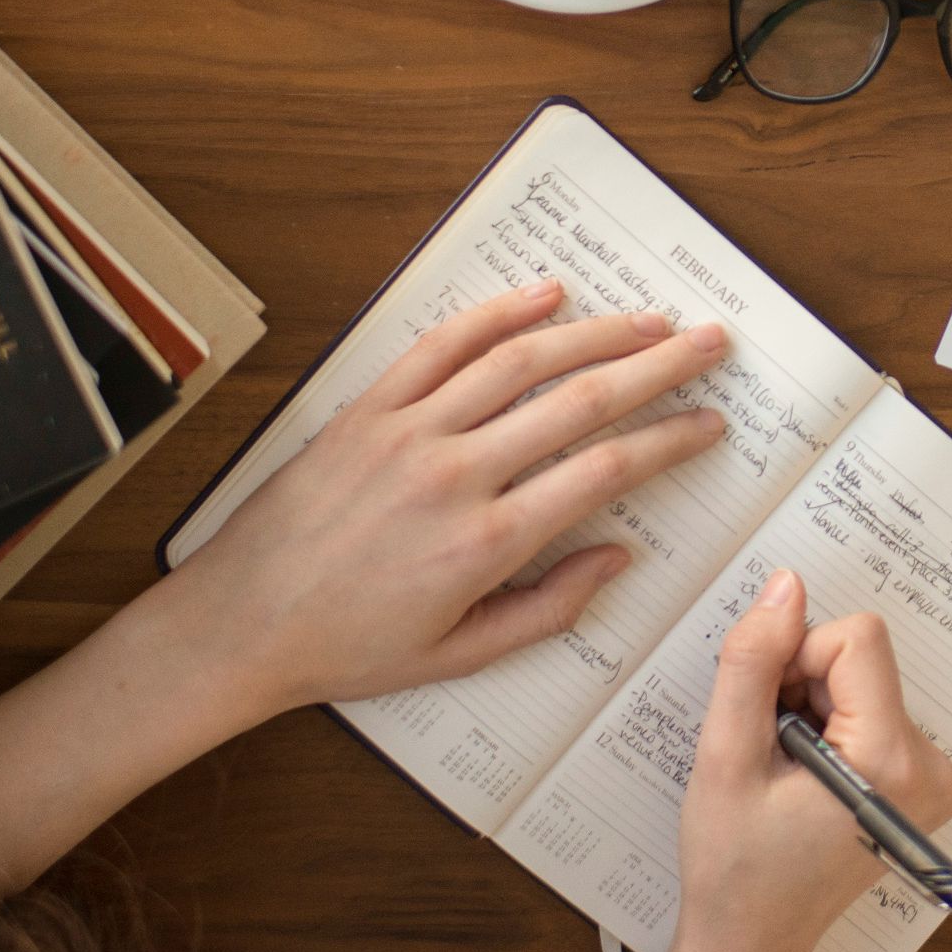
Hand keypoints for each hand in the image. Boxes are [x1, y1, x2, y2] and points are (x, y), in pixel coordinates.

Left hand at [169, 278, 725, 710]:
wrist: (241, 622)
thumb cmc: (349, 647)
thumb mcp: (460, 655)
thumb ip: (548, 609)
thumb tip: (618, 558)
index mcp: (486, 542)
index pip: (605, 471)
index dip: (670, 440)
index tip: (710, 424)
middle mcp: (455, 474)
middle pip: (580, 400)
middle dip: (658, 366)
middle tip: (709, 344)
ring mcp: (408, 432)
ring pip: (520, 361)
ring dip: (595, 332)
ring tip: (649, 318)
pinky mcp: (367, 409)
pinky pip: (441, 346)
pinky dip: (496, 314)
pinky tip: (545, 296)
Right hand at [649, 570, 951, 951]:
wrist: (752, 938)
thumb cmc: (735, 864)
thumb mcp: (726, 756)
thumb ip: (753, 662)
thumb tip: (786, 586)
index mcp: (891, 761)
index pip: (857, 639)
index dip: (795, 659)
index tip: (767, 714)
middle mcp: (929, 767)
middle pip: (860, 659)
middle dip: (800, 686)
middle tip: (768, 750)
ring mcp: (931, 778)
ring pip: (860, 680)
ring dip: (810, 707)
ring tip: (782, 770)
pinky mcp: (918, 781)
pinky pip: (870, 709)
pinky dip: (828, 727)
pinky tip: (802, 776)